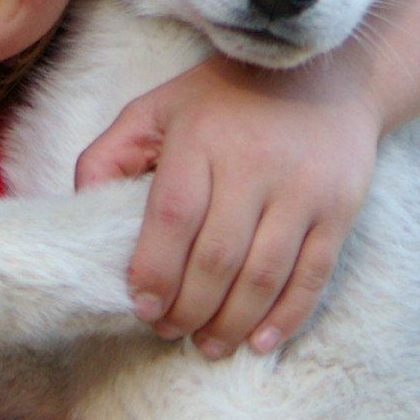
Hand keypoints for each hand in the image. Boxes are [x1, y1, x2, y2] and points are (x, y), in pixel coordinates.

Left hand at [73, 48, 380, 356]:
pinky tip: (260, 342)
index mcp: (202, 138)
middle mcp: (255, 164)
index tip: (143, 307)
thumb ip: (108, 156)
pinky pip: (313, 275)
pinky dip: (286, 317)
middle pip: (218, 257)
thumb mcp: (156, 108)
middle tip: (170, 331)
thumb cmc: (224, 99)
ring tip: (208, 345)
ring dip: (232, 323)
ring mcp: (303, 188)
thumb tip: (80, 212)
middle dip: (189, 309)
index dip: (156, 271)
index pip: (174, 218)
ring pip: (264, 275)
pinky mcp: (339, 207)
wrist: (325, 74)